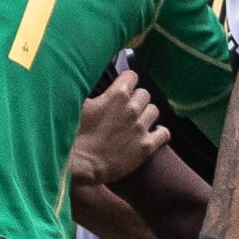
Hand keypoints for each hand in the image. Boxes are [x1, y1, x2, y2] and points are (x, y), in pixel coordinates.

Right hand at [72, 70, 168, 187]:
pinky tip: (154, 134)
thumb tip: (88, 81)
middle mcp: (132, 109)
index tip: (123, 87)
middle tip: (127, 108)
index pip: (132, 76)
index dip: (127, 81)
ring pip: (154, 111)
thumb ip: (91, 92)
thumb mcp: (79, 104)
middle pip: (144, 93)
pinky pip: (164, 134)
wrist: (80, 163)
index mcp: (116, 96)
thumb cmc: (75, 134)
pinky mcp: (146, 147)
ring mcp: (140, 128)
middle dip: (136, 98)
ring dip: (146, 114)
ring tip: (138, 121)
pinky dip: (160, 132)